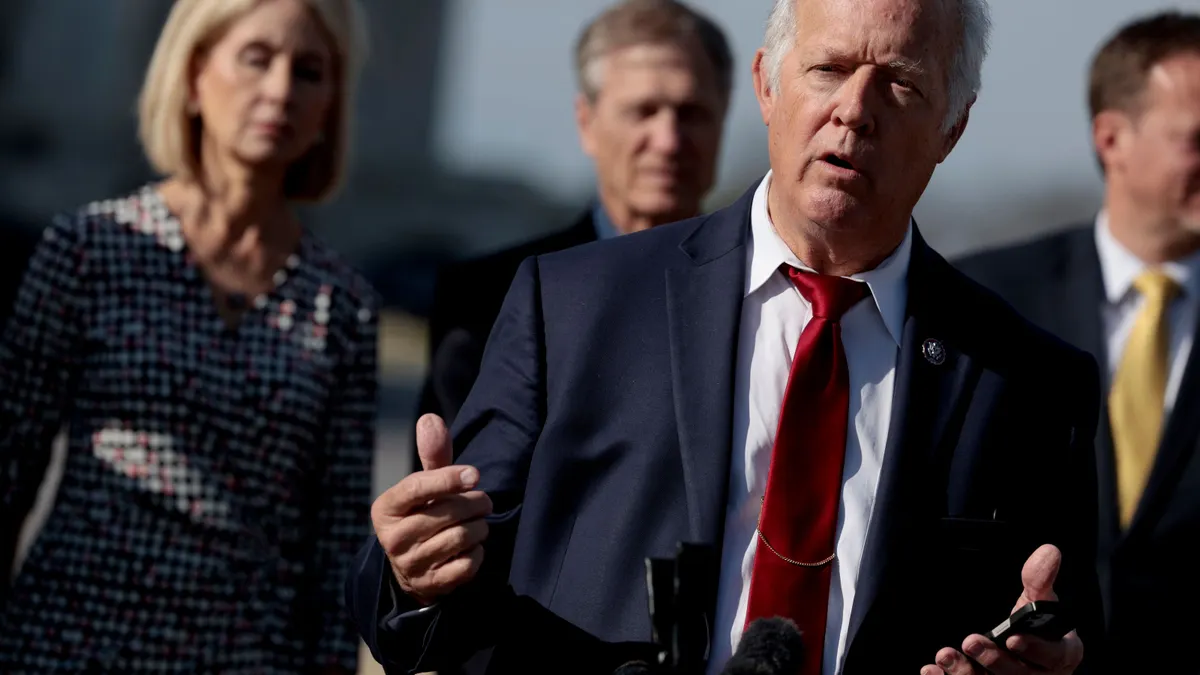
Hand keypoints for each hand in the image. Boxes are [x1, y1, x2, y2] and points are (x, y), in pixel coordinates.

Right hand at [371, 413, 491, 604]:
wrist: (412, 567)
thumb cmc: (423, 514)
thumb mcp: (424, 486)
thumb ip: (432, 455)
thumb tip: (430, 418)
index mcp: (385, 508)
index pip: (417, 488)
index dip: (448, 478)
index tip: (474, 474)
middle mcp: (392, 538)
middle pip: (447, 513)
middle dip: (475, 503)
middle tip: (485, 500)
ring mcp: (410, 564)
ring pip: (460, 537)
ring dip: (479, 528)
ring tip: (479, 523)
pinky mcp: (430, 585)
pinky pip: (466, 565)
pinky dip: (477, 553)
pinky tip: (473, 547)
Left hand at [920, 544, 1083, 674]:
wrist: (1020, 646)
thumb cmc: (1035, 627)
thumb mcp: (1038, 601)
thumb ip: (1039, 580)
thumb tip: (1048, 551)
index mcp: (1058, 656)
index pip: (1052, 656)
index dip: (1034, 648)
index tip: (1012, 637)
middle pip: (1017, 674)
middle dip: (993, 659)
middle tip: (971, 641)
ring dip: (965, 672)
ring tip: (945, 655)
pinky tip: (933, 670)